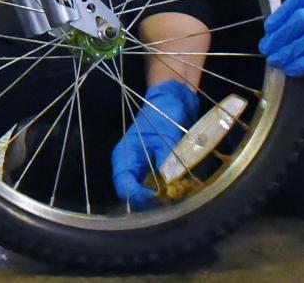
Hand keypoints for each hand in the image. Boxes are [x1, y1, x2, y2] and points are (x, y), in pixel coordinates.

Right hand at [111, 79, 199, 208]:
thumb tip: (168, 182)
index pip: (124, 185)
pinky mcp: (156, 167)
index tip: (158, 199)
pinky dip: (166, 191)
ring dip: (159, 198)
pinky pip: (157, 186)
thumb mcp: (167, 137)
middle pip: (133, 193)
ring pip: (145, 191)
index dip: (138, 196)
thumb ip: (166, 160)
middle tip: (169, 203)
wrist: (173, 100)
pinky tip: (179, 191)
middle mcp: (131, 164)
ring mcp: (143, 166)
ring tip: (176, 198)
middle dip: (150, 201)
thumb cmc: (164, 115)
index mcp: (126, 155)